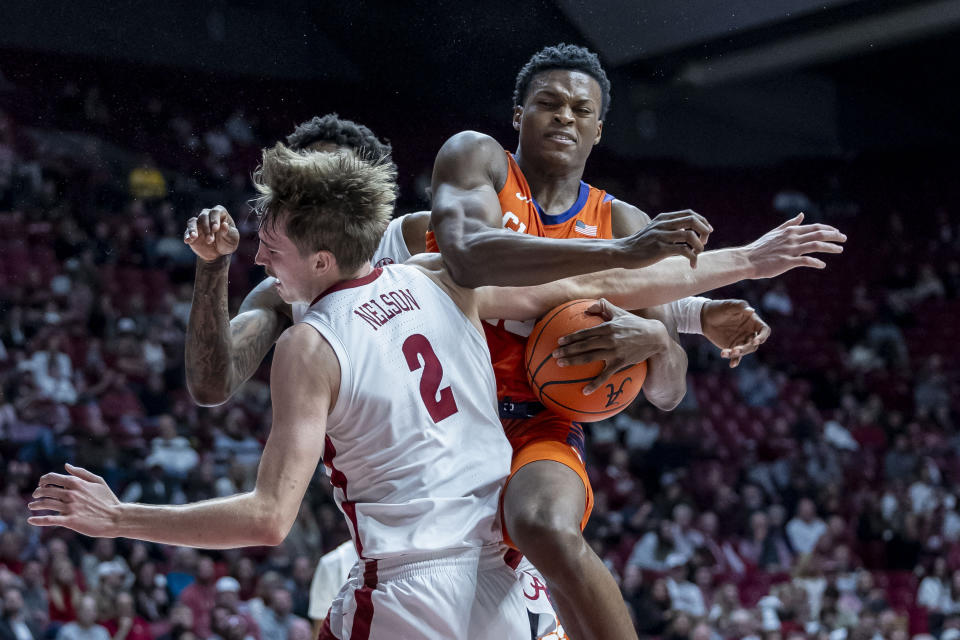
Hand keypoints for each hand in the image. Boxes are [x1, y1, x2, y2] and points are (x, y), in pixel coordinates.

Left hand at [27, 464, 120, 536]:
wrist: (116, 518)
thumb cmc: (108, 499)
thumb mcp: (98, 481)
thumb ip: (81, 473)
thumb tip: (66, 465)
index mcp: (77, 483)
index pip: (52, 477)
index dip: (43, 480)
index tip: (41, 484)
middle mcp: (71, 494)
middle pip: (45, 490)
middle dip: (37, 492)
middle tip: (35, 495)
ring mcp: (70, 507)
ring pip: (45, 504)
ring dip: (35, 504)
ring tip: (31, 506)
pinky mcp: (70, 521)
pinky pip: (49, 520)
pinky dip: (38, 520)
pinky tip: (30, 521)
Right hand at [184, 205, 239, 261]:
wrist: (219, 253)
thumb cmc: (228, 242)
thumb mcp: (232, 239)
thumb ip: (228, 232)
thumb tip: (224, 224)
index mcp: (220, 214)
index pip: (216, 212)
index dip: (215, 219)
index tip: (215, 229)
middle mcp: (208, 215)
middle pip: (203, 216)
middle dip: (206, 228)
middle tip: (210, 240)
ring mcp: (198, 223)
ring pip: (192, 221)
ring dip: (193, 229)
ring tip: (194, 237)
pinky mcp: (191, 232)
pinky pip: (187, 231)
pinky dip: (187, 235)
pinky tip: (188, 240)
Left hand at [552, 298, 666, 393]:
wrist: (655, 337)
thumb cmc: (635, 324)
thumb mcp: (620, 312)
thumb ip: (604, 306)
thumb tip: (588, 307)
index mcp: (607, 327)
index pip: (585, 333)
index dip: (571, 337)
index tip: (559, 341)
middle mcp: (609, 339)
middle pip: (583, 345)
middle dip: (567, 350)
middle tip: (553, 354)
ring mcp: (614, 352)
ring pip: (590, 357)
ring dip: (573, 361)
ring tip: (560, 364)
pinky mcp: (620, 363)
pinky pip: (605, 375)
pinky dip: (594, 383)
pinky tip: (584, 390)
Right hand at [620, 209, 712, 268]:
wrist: (623, 252)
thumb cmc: (640, 245)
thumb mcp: (655, 231)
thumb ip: (669, 229)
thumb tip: (689, 235)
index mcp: (663, 218)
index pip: (690, 213)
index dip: (703, 221)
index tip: (707, 232)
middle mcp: (663, 224)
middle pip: (692, 220)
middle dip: (704, 232)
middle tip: (704, 243)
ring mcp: (661, 236)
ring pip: (690, 235)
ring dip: (700, 246)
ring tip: (698, 254)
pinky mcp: (660, 249)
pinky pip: (684, 251)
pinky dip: (693, 258)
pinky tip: (692, 265)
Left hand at [700, 299, 770, 367]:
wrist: (705, 317)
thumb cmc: (719, 308)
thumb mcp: (729, 305)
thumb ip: (740, 307)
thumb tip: (752, 311)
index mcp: (753, 322)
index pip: (764, 330)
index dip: (763, 336)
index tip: (755, 341)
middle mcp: (749, 332)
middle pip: (754, 344)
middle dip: (746, 348)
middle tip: (735, 350)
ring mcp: (741, 341)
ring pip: (745, 351)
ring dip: (738, 354)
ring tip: (725, 353)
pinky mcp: (732, 347)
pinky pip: (736, 356)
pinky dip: (735, 360)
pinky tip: (731, 364)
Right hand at [746, 213, 845, 277]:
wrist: (747, 260)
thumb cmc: (760, 248)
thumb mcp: (775, 232)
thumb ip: (790, 223)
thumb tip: (801, 215)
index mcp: (790, 231)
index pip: (815, 227)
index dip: (829, 229)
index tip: (837, 232)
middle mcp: (792, 238)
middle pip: (819, 234)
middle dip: (834, 236)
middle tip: (844, 239)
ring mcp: (790, 250)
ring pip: (816, 246)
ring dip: (830, 247)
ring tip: (840, 250)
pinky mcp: (787, 262)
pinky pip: (805, 261)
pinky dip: (816, 263)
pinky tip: (822, 265)